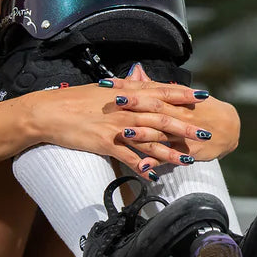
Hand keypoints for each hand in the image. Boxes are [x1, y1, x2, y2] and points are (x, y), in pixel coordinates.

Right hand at [27, 78, 213, 176]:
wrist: (50, 112)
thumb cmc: (75, 100)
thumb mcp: (102, 89)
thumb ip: (124, 87)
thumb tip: (139, 81)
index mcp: (126, 93)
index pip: (161, 92)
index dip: (183, 95)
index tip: (203, 97)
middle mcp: (125, 109)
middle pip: (162, 118)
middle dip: (186, 126)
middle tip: (206, 133)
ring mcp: (116, 127)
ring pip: (150, 140)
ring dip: (171, 151)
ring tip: (189, 160)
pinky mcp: (105, 143)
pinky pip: (128, 157)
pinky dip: (142, 167)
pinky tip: (154, 176)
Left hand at [96, 65, 239, 169]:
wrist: (230, 127)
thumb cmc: (200, 109)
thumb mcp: (179, 95)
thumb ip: (154, 86)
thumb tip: (134, 72)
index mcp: (173, 97)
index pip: (148, 88)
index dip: (128, 86)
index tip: (108, 83)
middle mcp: (177, 112)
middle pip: (155, 106)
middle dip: (135, 104)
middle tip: (115, 101)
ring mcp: (182, 132)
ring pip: (161, 132)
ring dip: (143, 133)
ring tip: (124, 134)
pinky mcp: (187, 151)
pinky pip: (169, 157)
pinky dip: (156, 161)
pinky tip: (142, 167)